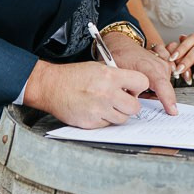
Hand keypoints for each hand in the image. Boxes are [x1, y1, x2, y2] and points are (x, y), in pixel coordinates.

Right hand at [22, 59, 148, 127]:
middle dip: (130, 105)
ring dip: (118, 114)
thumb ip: (117, 77)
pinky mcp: (91, 123)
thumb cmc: (74, 76)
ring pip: (123, 119)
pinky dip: (104, 120)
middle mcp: (106, 94)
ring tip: (107, 105)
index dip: (139, 86)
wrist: (51, 86)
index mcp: (110, 76)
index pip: (141, 82)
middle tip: (122, 100)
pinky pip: (107, 125)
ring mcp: (98, 110)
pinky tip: (95, 110)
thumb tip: (133, 87)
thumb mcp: (98, 67)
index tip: (133, 88)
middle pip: (135, 107)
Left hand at [104, 32, 179, 114]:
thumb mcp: (120, 75)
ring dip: (153, 91)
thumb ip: (129, 91)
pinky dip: (157, 84)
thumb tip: (134, 104)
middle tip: (138, 94)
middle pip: (163, 92)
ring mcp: (165, 65)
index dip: (168, 99)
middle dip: (152, 98)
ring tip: (140, 84)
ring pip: (163, 88)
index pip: (162, 85)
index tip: (172, 111)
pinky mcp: (166, 66)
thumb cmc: (120, 57)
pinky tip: (148, 80)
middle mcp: (160, 65)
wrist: (122, 44)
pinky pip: (164, 81)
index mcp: (149, 67)